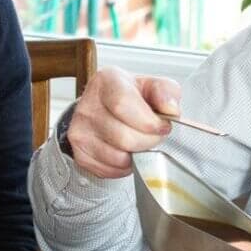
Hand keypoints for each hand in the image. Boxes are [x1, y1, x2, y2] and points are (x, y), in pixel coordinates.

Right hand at [65, 69, 181, 178]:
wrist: (106, 109)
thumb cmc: (132, 97)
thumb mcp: (153, 86)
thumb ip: (167, 91)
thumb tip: (170, 108)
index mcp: (106, 81)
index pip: (122, 104)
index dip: (148, 122)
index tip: (162, 126)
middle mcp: (87, 105)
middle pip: (123, 137)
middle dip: (148, 142)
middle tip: (155, 137)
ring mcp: (79, 131)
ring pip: (118, 157)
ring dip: (137, 155)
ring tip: (140, 142)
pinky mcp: (79, 153)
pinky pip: (109, 170)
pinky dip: (124, 167)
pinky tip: (127, 152)